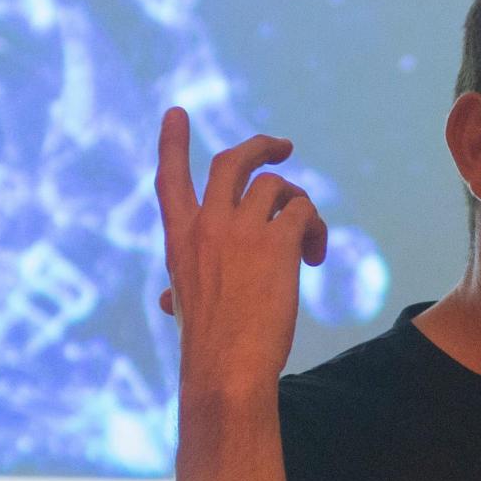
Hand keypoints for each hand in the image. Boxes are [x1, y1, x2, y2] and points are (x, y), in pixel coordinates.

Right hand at [153, 106, 328, 391]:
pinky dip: (316, 228)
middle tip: (283, 147)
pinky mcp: (277, 240)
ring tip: (307, 241)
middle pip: (233, 162)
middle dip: (260, 147)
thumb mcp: (183, 309)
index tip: (176, 113)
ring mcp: (242, 229)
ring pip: (276, 186)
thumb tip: (164, 300)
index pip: (170, 179)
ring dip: (298, 204)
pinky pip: (304, 211)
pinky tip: (315, 258)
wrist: (228, 368)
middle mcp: (207, 225)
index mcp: (180, 240)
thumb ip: (176, 292)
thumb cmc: (207, 348)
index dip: (173, 143)